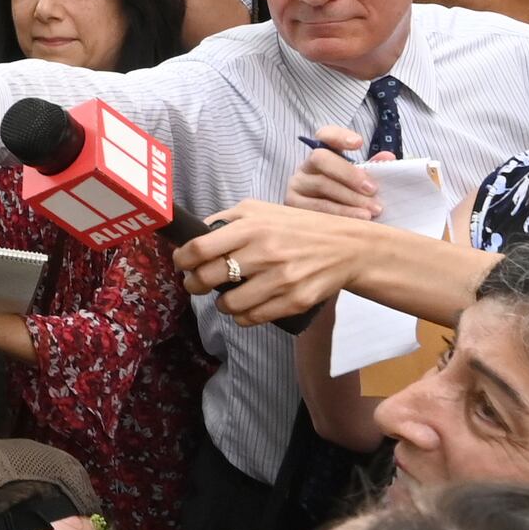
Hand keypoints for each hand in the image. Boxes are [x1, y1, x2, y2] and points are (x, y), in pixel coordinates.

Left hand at [169, 199, 385, 324]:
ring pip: (228, 304)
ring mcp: (280, 280)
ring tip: (225, 296)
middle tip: (197, 283)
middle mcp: (264, 252)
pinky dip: (241, 316)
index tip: (182, 264)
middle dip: (195, 284)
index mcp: (251, 226)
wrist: (347, 246)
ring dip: (220, 304)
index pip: (199, 248)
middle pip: (207, 278)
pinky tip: (244, 308)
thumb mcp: (261, 210)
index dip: (182, 260)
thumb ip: (226, 219)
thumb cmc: (297, 227)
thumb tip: (192, 233)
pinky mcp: (294, 301)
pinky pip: (251, 318)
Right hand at [283, 128, 381, 219]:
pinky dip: (340, 214)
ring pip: (322, 185)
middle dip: (349, 173)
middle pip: (321, 158)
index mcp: (321, 155)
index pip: (325, 135)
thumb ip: (371, 169)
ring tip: (371, 211)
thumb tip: (388, 158)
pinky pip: (317, 209)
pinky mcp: (292, 206)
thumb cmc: (343, 200)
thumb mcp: (357, 182)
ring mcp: (296, 186)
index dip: (340, 136)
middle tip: (372, 189)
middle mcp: (305, 168)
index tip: (359, 143)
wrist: (320, 228)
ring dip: (350, 198)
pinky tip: (357, 222)